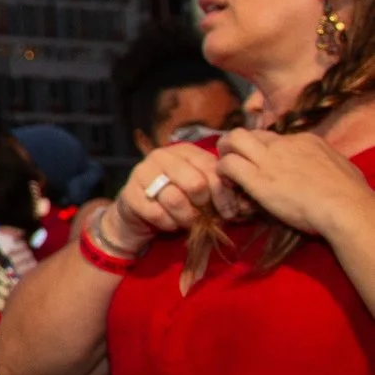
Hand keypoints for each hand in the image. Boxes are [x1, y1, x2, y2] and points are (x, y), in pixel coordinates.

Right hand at [107, 143, 225, 242]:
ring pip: (175, 200)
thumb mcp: (203, 192)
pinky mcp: (129, 193)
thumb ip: (222, 192)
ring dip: (186, 218)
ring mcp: (142, 172)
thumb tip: (245, 205)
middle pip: (195, 183)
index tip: (229, 213)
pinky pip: (156, 214)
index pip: (213, 169)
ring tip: (187, 222)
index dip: (224, 194)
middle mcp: (162, 156)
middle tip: (204, 216)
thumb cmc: (179, 200)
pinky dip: (168, 224)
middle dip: (203, 206)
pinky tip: (169, 223)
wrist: (140, 214)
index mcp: (185, 151)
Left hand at [216, 128, 372, 240]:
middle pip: (249, 132)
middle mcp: (285, 144)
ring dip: (224, 152)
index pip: (273, 137)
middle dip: (235, 143)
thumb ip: (325, 163)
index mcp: (306, 140)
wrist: (346, 207)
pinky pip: (228, 165)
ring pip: (233, 139)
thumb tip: (325, 167)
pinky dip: (223, 171)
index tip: (260, 163)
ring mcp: (270, 159)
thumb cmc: (350, 194)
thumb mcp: (341, 167)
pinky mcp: (258, 179)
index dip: (262, 149)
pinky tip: (228, 184)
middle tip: (232, 159)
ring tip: (225, 169)